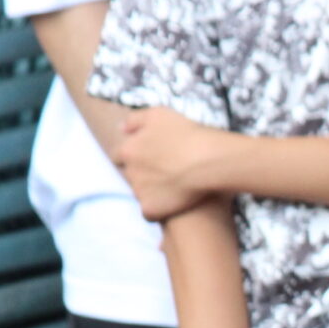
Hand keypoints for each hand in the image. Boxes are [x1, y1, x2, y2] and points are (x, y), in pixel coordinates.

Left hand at [114, 106, 222, 220]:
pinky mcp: (151, 209)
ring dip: (153, 191)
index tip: (154, 157)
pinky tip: (174, 203)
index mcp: (128, 149)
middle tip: (167, 172)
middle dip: (144, 174)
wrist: (208, 160)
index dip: (137, 156)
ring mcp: (139, 192)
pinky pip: (149, 213)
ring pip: (141, 193)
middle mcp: (129, 171)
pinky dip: (159, 210)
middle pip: (131, 175)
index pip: (121, 155)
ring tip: (176, 187)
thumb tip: (121, 128)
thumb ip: (135, 120)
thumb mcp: (159, 114)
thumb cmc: (187, 134)